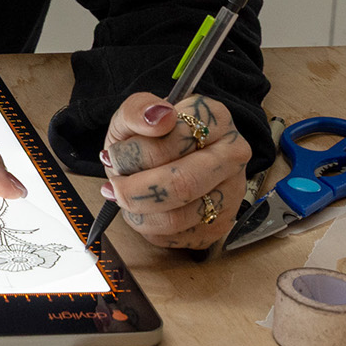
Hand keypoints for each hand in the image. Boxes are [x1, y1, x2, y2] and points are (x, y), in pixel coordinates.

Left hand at [96, 93, 250, 251]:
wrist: (162, 159)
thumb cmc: (150, 136)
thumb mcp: (135, 114)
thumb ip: (139, 109)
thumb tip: (159, 116)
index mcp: (217, 118)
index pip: (175, 141)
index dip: (134, 154)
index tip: (114, 155)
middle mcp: (232, 155)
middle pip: (181, 185)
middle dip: (135, 191)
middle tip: (114, 186)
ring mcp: (231, 192)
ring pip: (177, 218)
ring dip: (138, 211)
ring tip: (126, 196)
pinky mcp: (219, 224)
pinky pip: (176, 237)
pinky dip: (148, 228)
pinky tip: (144, 210)